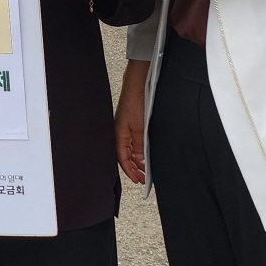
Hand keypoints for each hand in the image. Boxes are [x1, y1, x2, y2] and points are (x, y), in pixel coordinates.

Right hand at [116, 62, 149, 185]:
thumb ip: (139, 146)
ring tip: (145, 170)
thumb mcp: (140, 128)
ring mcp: (126, 129)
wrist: (137, 85)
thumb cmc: (134, 102)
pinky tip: (145, 156)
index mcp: (119, 134)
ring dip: (137, 161)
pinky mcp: (132, 124)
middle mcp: (121, 133)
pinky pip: (134, 143)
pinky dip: (139, 152)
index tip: (138, 179)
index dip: (130, 170)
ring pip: (130, 150)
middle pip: (125, 156)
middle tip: (143, 178)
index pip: (122, 158)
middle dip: (134, 168)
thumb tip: (141, 160)